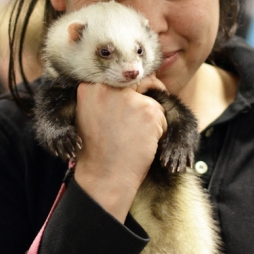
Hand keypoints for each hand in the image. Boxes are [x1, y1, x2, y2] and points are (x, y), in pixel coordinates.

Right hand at [74, 80, 167, 221]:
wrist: (104, 175)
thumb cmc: (98, 151)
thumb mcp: (91, 116)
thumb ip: (106, 98)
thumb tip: (131, 84)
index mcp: (90, 87)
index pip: (119, 78)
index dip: (131, 91)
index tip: (133, 107)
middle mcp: (108, 87)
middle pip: (138, 85)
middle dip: (144, 103)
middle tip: (137, 126)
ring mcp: (129, 98)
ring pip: (152, 101)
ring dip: (150, 120)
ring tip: (133, 139)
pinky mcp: (148, 110)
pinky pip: (163, 116)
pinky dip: (158, 132)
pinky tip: (143, 143)